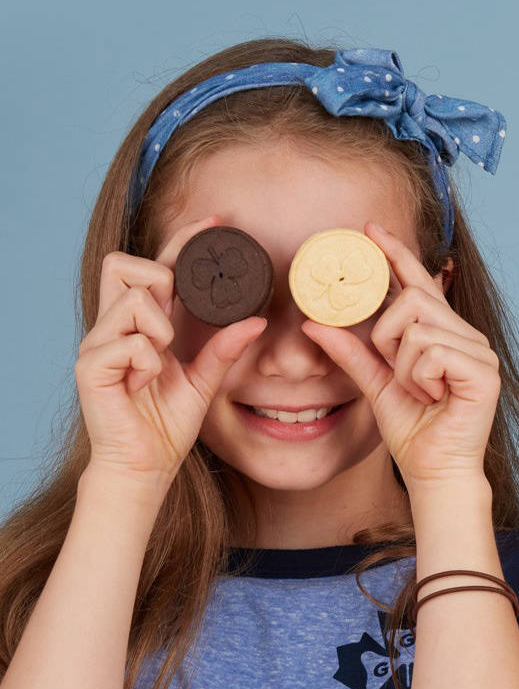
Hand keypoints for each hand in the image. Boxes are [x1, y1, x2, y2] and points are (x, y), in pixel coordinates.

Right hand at [77, 216, 266, 498]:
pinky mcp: (89, 367)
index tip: (214, 223)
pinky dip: (148, 362)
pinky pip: (129, 343)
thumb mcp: (205, 380)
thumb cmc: (167, 423)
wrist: (145, 465)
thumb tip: (258, 322)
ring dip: (159, 329)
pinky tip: (145, 383)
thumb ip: (225, 348)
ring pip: (133, 301)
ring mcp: (97, 344)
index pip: (154, 267)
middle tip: (172, 323)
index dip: (180, 241)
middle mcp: (114, 326)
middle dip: (159, 281)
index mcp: (141, 324)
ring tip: (159, 361)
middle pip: (123, 263)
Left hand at [302, 222, 499, 490]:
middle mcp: (466, 334)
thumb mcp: (374, 384)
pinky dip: (420, 377)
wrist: (435, 471)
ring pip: (417, 328)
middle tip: (393, 368)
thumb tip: (314, 323)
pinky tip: (434, 396)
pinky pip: (431, 352)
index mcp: (443, 333)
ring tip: (419, 390)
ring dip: (403, 365)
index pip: (418, 281)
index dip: (396, 254)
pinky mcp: (484, 370)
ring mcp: (479, 351)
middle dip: (387, 334)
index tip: (370, 229)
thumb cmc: (413, 430)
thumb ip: (351, 352)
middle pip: (412, 298)